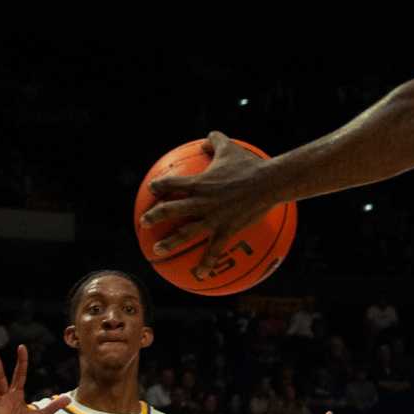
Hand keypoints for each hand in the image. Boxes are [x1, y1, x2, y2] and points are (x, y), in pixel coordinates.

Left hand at [140, 133, 282, 271]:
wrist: (269, 182)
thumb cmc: (251, 165)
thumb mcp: (231, 149)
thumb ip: (216, 142)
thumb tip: (207, 138)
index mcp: (199, 182)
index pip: (171, 183)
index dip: (159, 186)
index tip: (152, 189)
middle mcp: (201, 201)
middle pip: (170, 209)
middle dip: (154, 216)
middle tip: (143, 221)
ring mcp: (212, 217)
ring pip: (185, 232)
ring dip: (169, 242)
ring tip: (157, 249)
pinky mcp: (226, 229)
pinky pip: (214, 250)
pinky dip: (206, 263)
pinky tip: (199, 275)